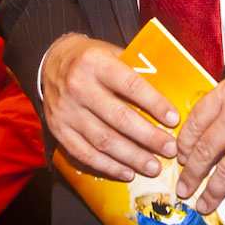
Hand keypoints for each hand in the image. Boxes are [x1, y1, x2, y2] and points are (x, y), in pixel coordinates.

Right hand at [40, 32, 180, 181]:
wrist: (51, 62)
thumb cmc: (91, 58)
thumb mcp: (112, 52)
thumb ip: (136, 70)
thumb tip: (168, 94)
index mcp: (96, 63)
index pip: (130, 85)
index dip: (154, 103)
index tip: (173, 119)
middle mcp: (79, 86)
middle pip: (119, 118)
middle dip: (148, 137)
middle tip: (170, 149)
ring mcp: (66, 111)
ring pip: (103, 140)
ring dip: (132, 157)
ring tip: (154, 166)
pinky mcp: (58, 130)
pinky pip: (85, 154)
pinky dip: (108, 166)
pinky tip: (128, 172)